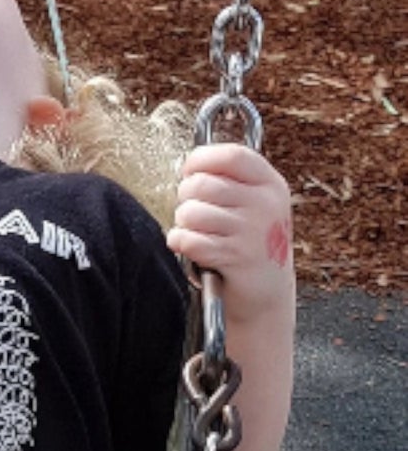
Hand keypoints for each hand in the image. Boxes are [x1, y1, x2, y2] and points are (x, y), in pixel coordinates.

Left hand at [167, 143, 293, 322]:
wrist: (266, 294)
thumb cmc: (251, 246)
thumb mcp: (255, 206)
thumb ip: (229, 183)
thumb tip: (189, 168)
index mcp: (270, 184)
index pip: (231, 156)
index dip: (201, 159)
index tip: (189, 171)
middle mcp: (265, 204)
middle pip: (203, 184)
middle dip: (185, 198)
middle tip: (191, 212)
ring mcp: (251, 231)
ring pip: (191, 212)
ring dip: (183, 224)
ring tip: (195, 232)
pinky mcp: (234, 257)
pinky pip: (189, 240)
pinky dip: (180, 243)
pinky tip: (189, 247)